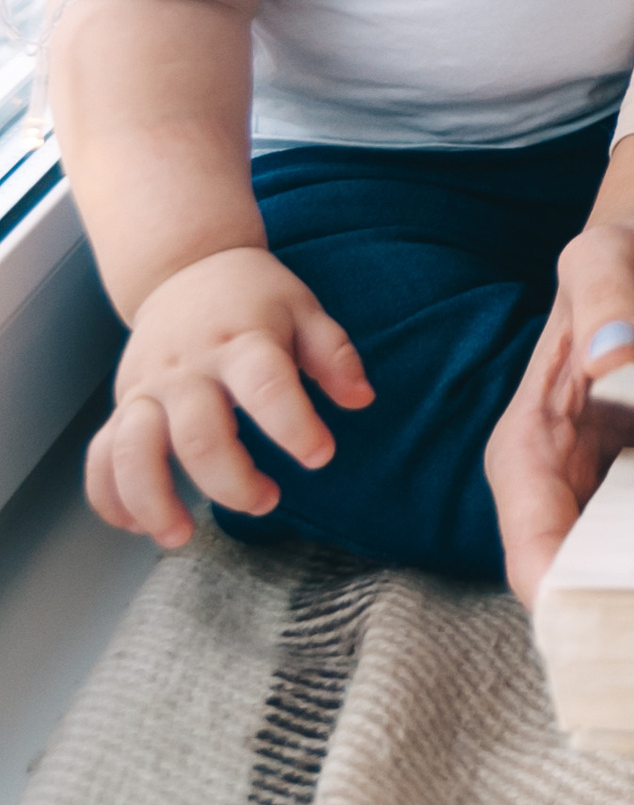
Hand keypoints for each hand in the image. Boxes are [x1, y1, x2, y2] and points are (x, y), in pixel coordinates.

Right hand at [87, 247, 372, 552]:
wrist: (186, 268)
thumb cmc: (255, 298)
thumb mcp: (304, 309)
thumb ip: (333, 354)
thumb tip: (361, 399)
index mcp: (241, 341)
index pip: (266, 385)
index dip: (294, 425)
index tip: (320, 456)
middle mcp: (187, 367)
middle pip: (198, 435)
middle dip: (232, 482)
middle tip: (267, 500)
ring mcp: (147, 387)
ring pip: (134, 450)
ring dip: (153, 499)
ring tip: (181, 536)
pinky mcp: (122, 404)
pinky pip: (101, 455)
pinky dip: (108, 495)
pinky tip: (134, 526)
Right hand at [484, 134, 633, 602]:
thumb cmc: (628, 250)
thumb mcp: (608, 260)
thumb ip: (605, 303)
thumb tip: (610, 354)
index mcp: (529, 444)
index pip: (531, 544)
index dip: (561, 597)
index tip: (608, 633)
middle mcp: (564, 476)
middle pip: (580, 573)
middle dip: (623, 613)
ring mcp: (611, 481)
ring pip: (626, 564)